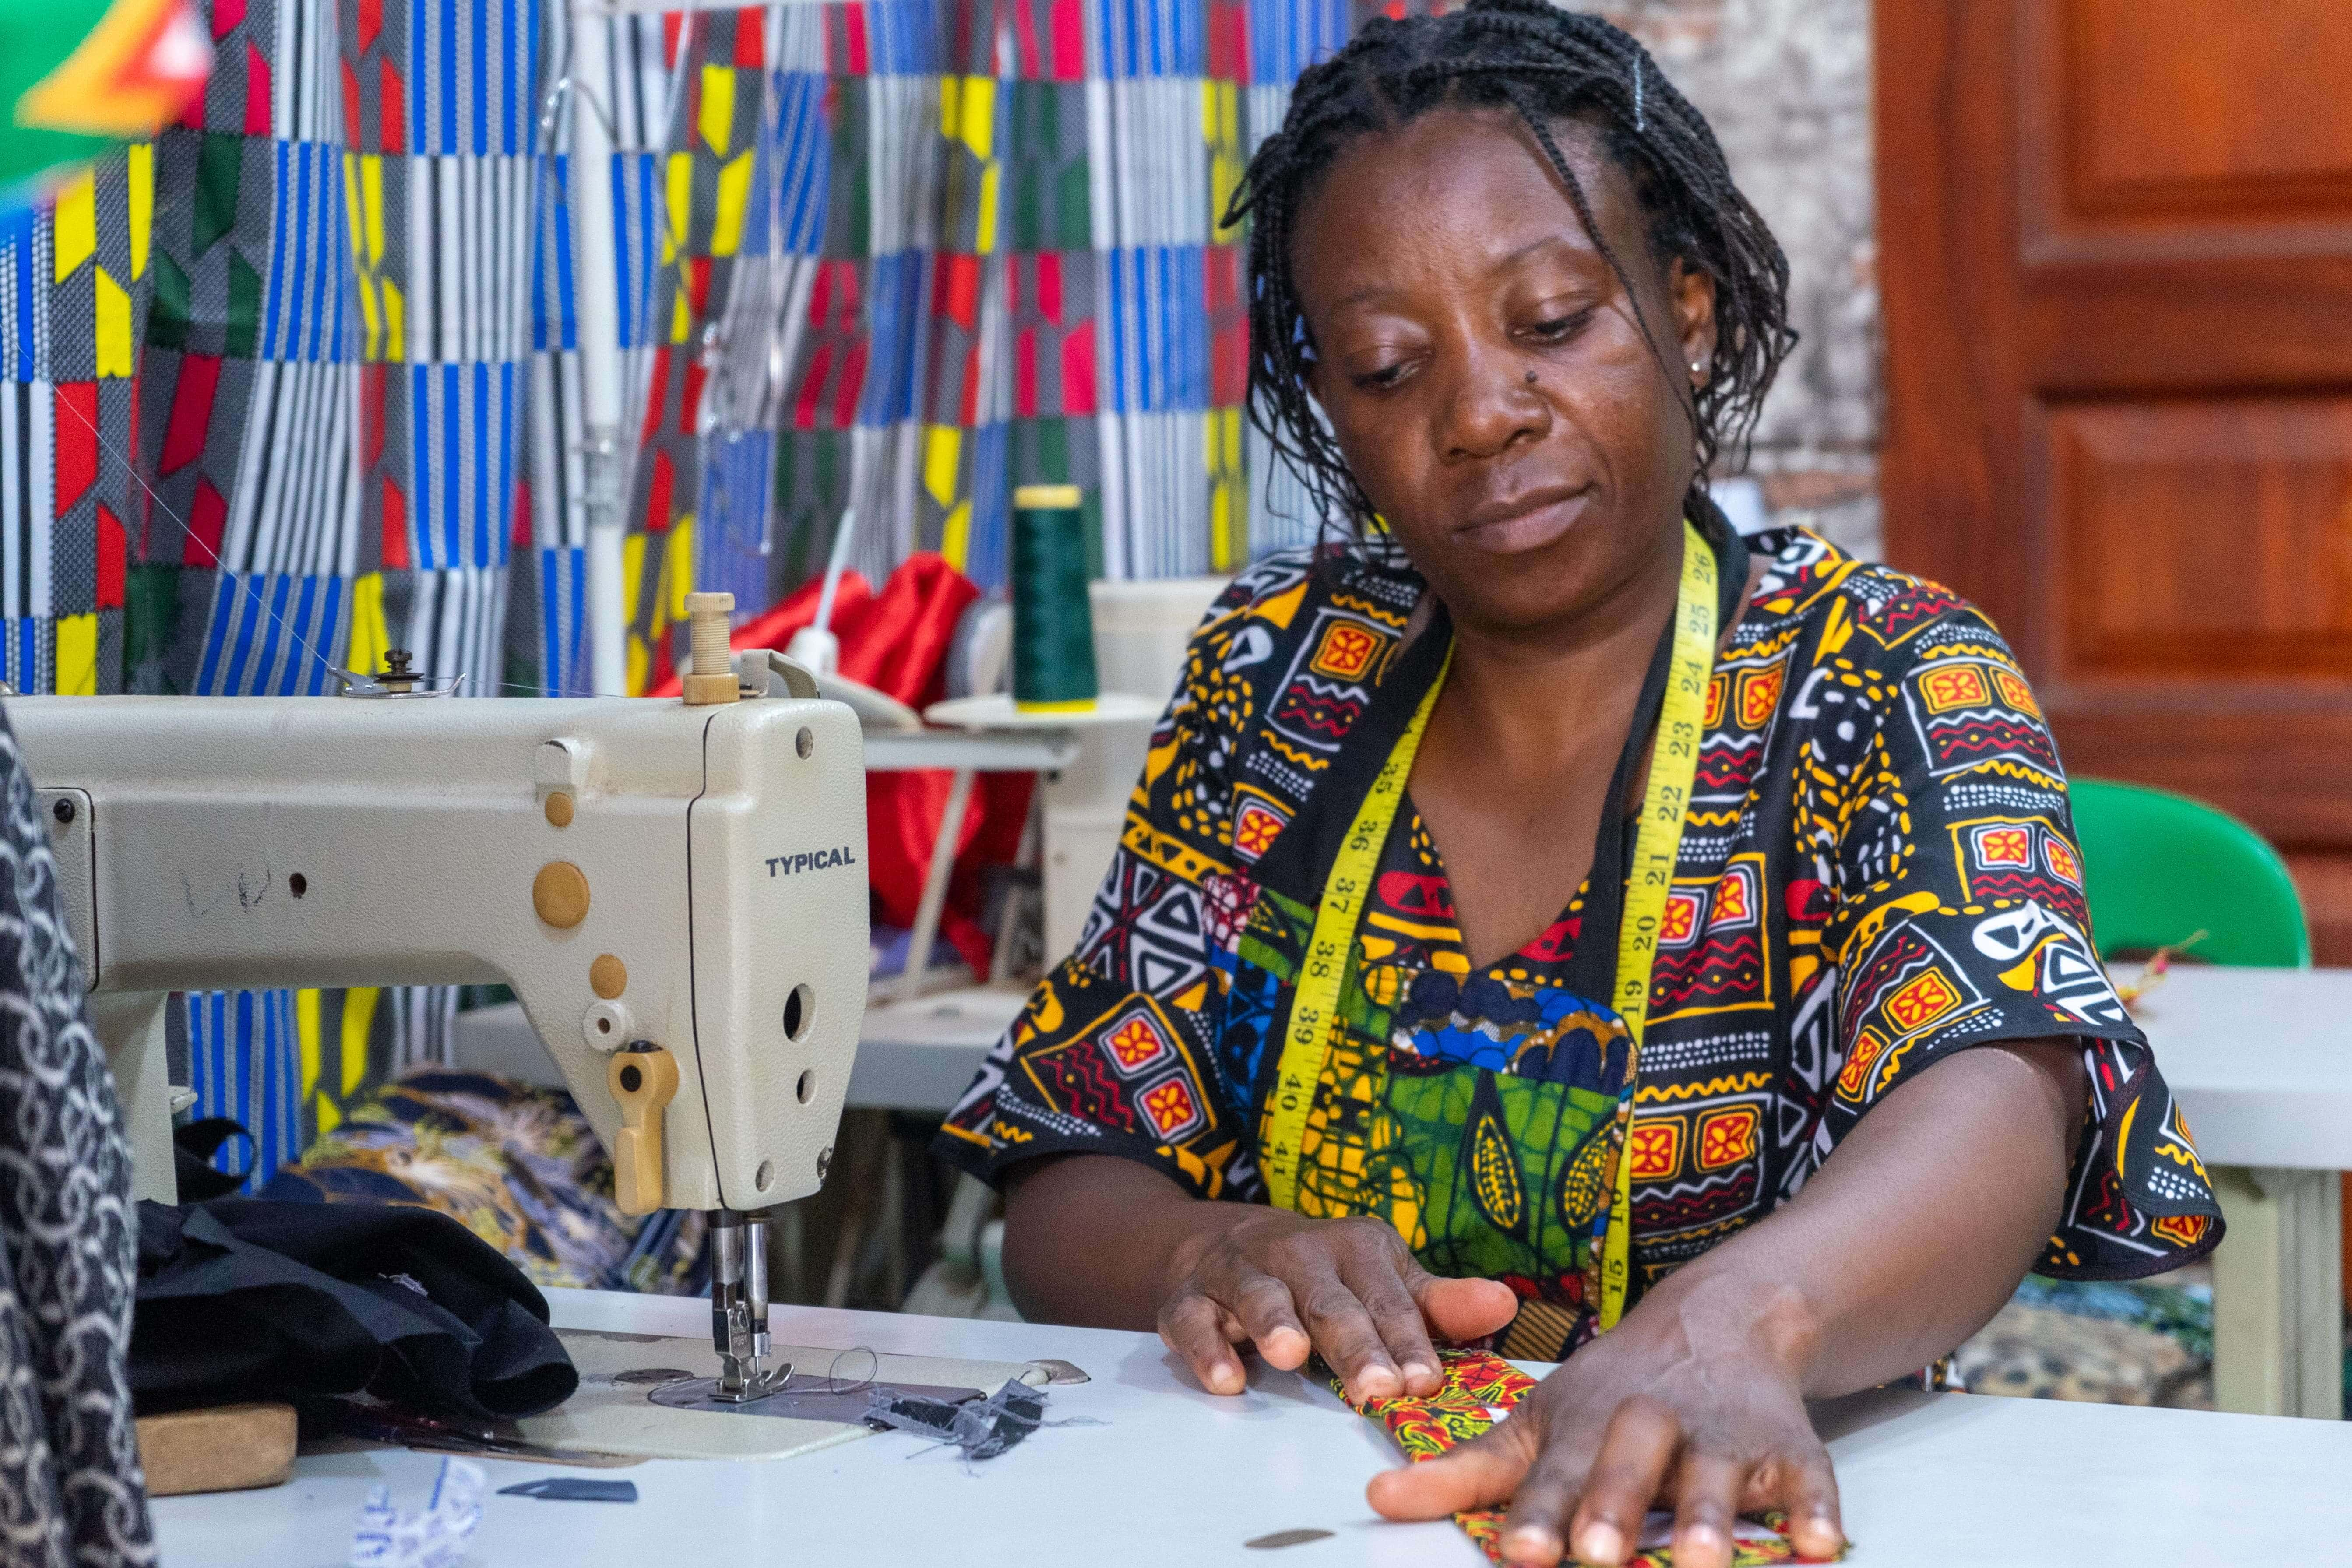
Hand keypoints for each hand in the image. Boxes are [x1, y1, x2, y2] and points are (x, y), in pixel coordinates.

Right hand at [1156, 1209, 1517, 1402]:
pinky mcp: (1189, 1296)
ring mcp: (1240, 1270)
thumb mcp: (1384, 1280)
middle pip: (1329, 1301)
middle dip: (1353, 1344)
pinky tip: (1224, 1380)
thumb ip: (1438, 1304)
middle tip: (1376, 1388)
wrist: (1226, 1242)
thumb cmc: (1324, 1276)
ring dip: (1273, 1323)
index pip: (1387, 1299)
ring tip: (1289, 1356)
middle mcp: (1297, 1251)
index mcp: (1355, 1247)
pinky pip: (1193, 1320)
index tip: (1424, 1382)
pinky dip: (1205, 1347)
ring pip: (1259, 1295)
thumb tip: (1503, 1305)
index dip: (1407, 1341)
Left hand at [1365, 1279, 1844, 1567]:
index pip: (1556, 1476)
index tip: (1522, 1553)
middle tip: (1599, 1554)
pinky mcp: (1791, 1448)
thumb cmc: (1613, 1391)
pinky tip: (1820, 1544)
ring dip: (1712, 1518)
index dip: (1539, 1515)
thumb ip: (1464, 1471)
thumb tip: (1376, 1501)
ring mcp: (1724, 1437)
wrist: (1721, 1319)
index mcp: (1586, 1426)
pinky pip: (1809, 1481)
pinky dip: (1817, 1511)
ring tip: (1703, 1560)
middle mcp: (1653, 1426)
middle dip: (1615, 1509)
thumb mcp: (1536, 1421)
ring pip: (1717, 1477)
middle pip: (1632, 1470)